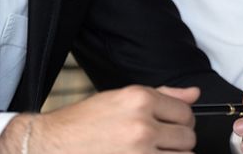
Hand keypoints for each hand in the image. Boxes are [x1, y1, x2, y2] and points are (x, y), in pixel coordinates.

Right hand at [0, 85, 199, 153]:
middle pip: (187, 137)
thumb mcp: (120, 98)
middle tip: (159, 143)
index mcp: (140, 99)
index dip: (180, 121)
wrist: (48, 146)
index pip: (186, 112)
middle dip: (177, 141)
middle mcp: (141, 125)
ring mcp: (138, 153)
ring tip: (152, 153)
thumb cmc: (82, 124)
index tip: (170, 127)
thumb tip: (194, 94)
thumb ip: (163, 95)